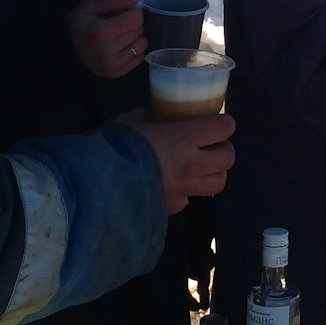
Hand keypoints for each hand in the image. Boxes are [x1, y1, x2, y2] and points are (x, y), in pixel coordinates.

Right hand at [68, 0, 148, 78]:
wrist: (64, 48)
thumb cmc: (79, 24)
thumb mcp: (90, 6)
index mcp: (101, 32)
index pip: (136, 18)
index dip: (133, 12)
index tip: (123, 12)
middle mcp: (107, 51)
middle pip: (139, 30)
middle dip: (132, 24)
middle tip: (118, 25)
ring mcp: (112, 65)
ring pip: (142, 45)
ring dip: (135, 38)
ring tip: (119, 36)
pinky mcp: (116, 73)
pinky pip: (140, 58)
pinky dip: (134, 50)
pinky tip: (121, 47)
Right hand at [116, 109, 236, 213]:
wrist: (97, 186)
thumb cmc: (114, 146)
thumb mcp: (131, 120)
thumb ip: (151, 117)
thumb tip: (158, 116)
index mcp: (183, 138)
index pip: (224, 128)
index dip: (224, 123)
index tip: (217, 122)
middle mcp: (191, 165)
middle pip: (228, 158)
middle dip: (223, 149)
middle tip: (209, 145)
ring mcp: (184, 190)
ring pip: (219, 183)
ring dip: (213, 173)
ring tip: (199, 167)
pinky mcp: (173, 208)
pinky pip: (190, 199)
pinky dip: (186, 192)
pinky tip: (171, 186)